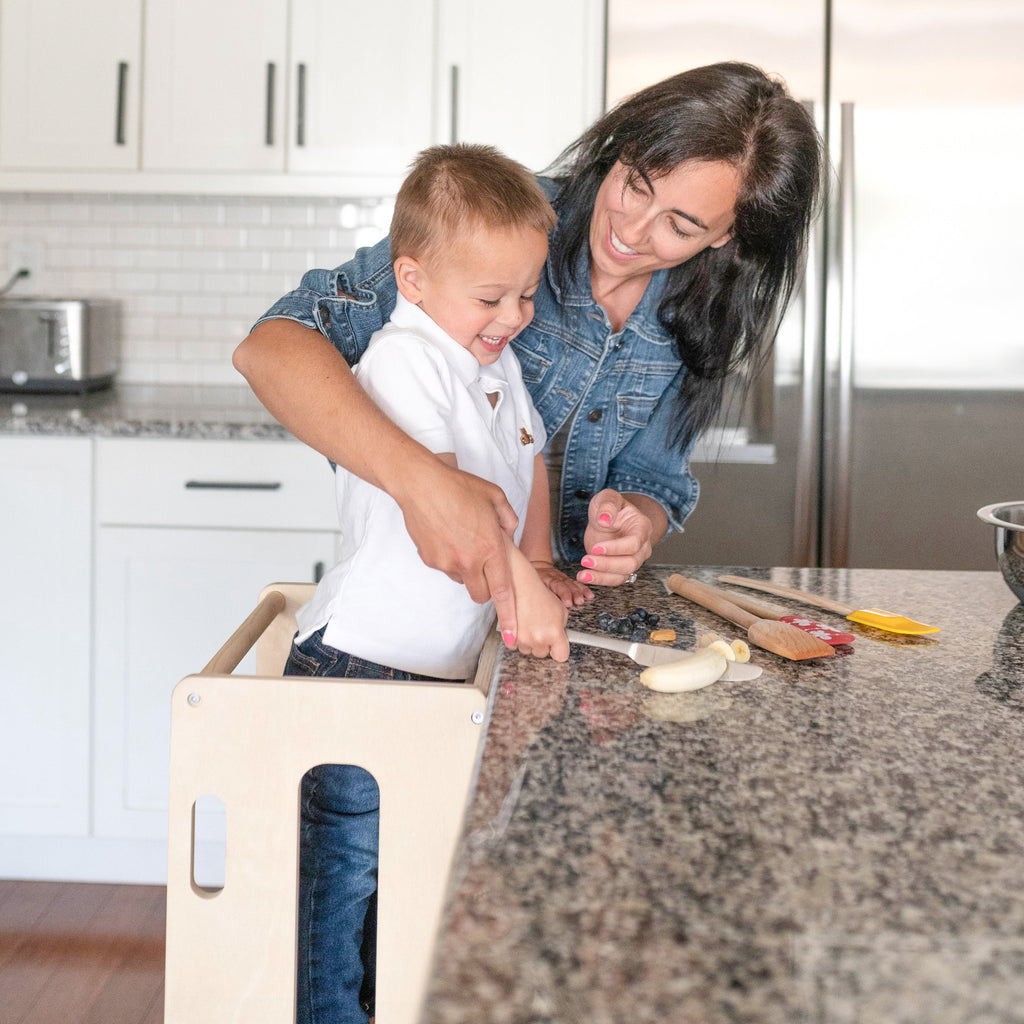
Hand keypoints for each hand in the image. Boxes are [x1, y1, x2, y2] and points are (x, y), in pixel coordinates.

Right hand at [399, 460, 520, 643]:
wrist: (420, 484)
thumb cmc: (458, 487)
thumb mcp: (495, 497)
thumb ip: (508, 519)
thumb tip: (509, 532)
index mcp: (491, 548)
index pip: (503, 591)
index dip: (509, 615)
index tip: (511, 635)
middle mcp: (469, 561)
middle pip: (482, 595)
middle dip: (486, 588)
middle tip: (485, 566)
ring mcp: (447, 563)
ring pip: (463, 581)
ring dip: (467, 570)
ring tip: (462, 540)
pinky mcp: (430, 560)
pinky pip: (445, 568)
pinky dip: (449, 559)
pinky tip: (446, 536)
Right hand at [507, 545, 570, 660]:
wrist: (519, 586)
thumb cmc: (539, 594)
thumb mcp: (561, 609)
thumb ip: (562, 628)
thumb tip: (561, 636)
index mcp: (554, 633)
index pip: (561, 656)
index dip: (560, 650)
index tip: (558, 646)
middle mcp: (538, 639)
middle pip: (543, 654)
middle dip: (544, 644)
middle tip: (542, 629)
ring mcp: (523, 640)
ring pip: (529, 650)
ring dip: (530, 642)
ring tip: (531, 625)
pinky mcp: (510, 638)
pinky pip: (516, 646)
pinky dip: (518, 639)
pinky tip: (521, 626)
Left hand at [531, 560, 593, 607]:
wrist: (537, 566)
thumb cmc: (531, 579)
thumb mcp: (529, 584)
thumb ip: (534, 593)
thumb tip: (534, 606)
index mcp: (546, 578)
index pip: (556, 585)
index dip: (563, 594)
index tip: (568, 603)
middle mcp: (556, 577)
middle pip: (567, 585)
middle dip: (574, 594)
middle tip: (579, 602)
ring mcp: (563, 578)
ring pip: (573, 584)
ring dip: (580, 592)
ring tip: (586, 599)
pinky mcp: (567, 580)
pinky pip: (577, 584)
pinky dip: (583, 589)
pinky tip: (589, 595)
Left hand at [577, 489, 654, 586]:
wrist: (606, 518)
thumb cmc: (609, 507)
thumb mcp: (606, 498)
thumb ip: (607, 505)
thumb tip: (605, 519)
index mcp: (642, 527)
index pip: (634, 543)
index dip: (616, 548)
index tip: (596, 548)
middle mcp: (642, 546)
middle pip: (631, 563)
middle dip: (607, 564)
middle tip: (586, 560)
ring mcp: (633, 559)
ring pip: (623, 575)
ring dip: (602, 577)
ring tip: (582, 574)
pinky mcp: (621, 568)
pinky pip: (614, 579)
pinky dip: (599, 580)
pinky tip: (584, 577)